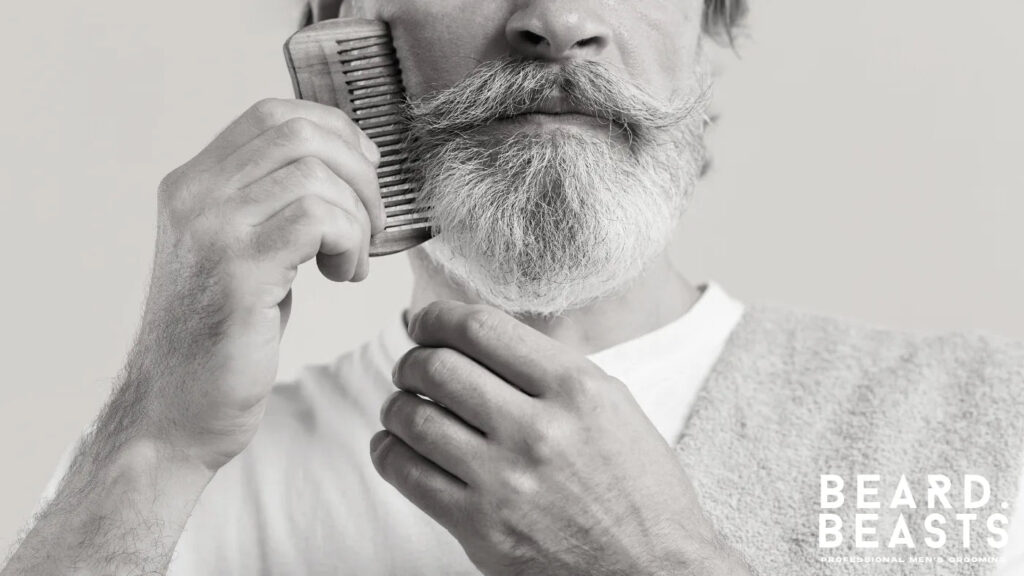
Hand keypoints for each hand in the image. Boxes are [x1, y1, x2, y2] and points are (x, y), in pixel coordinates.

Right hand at [132, 98, 382, 470]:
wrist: (175, 413)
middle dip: (359, 173)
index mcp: (193, 184)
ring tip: (351, 262)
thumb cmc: (222, 339)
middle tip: (370, 225)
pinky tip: (342, 276)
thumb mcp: (241, 254)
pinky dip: (350, 243)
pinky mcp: (237, 271)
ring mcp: (211, 230)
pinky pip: (318, 219)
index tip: (366, 170)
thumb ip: (272, 205)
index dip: (335, 130)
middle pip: (300, 134)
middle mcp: (194, 195)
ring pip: (316, 175)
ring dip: (358, 218)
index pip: (274, 115)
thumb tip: (344, 168)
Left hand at [372, 301, 751, 575]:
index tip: (426, 322)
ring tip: (403, 405)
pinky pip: (407, 474)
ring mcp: (506, 481)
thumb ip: (548, 369)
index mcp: (577, 389)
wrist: (655, 570)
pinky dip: (388, 451)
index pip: (481, 329)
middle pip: (438, 367)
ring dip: (397, 404)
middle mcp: (539, 430)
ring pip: (413, 418)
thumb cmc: (637, 489)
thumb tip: (476, 340)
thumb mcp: (612, 406)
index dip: (438, 317)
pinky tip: (396, 446)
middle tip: (413, 366)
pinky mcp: (482, 529)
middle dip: (413, 360)